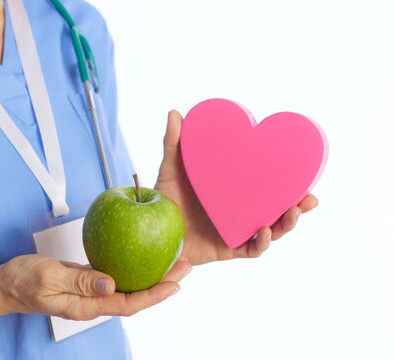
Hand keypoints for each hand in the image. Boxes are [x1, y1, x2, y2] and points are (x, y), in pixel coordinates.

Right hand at [0, 254, 191, 319]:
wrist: (4, 284)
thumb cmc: (22, 281)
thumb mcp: (49, 277)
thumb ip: (80, 281)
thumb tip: (111, 284)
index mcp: (86, 305)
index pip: (128, 304)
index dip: (154, 295)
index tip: (175, 282)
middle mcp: (93, 301)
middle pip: (135, 296)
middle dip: (161, 284)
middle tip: (183, 266)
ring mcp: (90, 291)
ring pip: (127, 286)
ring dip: (149, 275)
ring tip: (169, 261)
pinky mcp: (85, 281)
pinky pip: (114, 276)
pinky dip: (130, 267)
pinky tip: (139, 257)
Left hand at [154, 110, 317, 264]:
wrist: (151, 233)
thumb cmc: (165, 201)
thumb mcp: (171, 170)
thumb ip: (174, 144)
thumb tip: (175, 112)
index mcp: (235, 192)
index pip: (268, 186)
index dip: (289, 181)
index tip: (304, 170)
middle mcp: (240, 213)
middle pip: (277, 211)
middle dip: (299, 206)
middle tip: (310, 197)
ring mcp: (236, 232)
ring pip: (271, 232)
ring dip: (286, 225)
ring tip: (294, 212)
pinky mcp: (227, 249)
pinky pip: (250, 250)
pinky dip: (261, 243)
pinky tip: (265, 232)